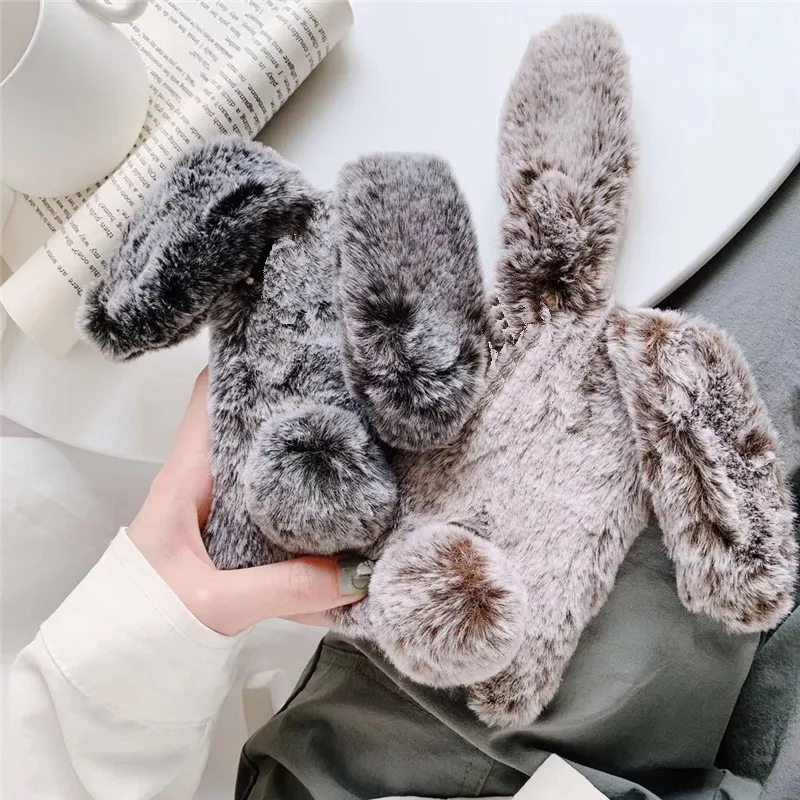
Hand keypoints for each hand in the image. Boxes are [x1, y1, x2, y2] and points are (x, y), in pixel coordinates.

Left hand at [127, 369, 363, 635]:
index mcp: (185, 477)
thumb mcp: (215, 604)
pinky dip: (301, 508)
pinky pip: (269, 513)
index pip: (207, 397)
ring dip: (299, 461)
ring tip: (356, 446)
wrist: (109, 673)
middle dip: (290, 411)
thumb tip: (364, 574)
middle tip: (348, 400)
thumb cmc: (141, 622)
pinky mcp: (229, 545)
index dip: (244, 364)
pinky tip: (338, 512)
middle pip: (245, 427)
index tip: (295, 350)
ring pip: (261, 469)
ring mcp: (215, 515)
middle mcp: (201, 485)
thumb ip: (289, 589)